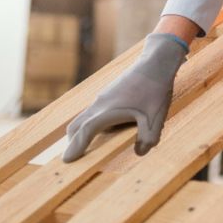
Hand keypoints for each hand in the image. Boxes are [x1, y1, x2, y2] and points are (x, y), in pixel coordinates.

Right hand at [62, 32, 186, 161]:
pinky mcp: (110, 92)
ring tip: (95, 145)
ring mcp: (103, 97)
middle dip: (74, 141)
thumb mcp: (155, 119)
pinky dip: (97, 122)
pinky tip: (115, 127)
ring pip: (86, 117)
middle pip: (77, 125)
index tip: (66, 160)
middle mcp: (99, 104)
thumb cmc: (155, 90)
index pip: (84, 132)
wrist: (156, 62)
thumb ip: (147, 140)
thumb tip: (139, 152)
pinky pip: (96, 111)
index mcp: (106, 112)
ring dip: (86, 132)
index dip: (75, 147)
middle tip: (76, 156)